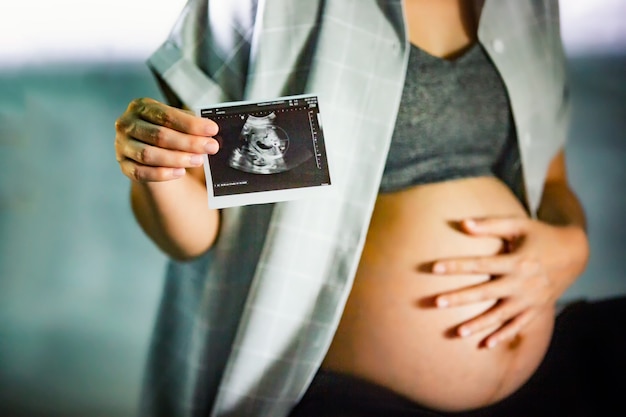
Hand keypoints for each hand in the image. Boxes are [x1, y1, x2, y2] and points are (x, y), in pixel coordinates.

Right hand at [114, 98, 218, 181]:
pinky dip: (162, 174)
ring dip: (177, 159)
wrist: (148, 151)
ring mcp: (122, 146)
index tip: (212, 129)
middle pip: (159, 135)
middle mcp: (127, 124)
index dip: (190, 124)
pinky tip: (180, 172)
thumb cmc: (165, 132)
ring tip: (199, 160)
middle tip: (211, 147)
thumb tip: (211, 131)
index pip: (166, 115)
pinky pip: (141, 172)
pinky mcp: (123, 166)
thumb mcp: (175, 122)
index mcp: (140, 107)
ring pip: (149, 155)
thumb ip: (189, 124)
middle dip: (188, 142)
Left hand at [432, 216, 588, 348]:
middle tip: (437, 302)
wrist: (574, 253)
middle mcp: (523, 283)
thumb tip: (463, 223)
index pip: (481, 265)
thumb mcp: (519, 225)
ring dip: (479, 325)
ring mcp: (530, 299)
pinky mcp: (536, 309)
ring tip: (458, 332)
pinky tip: (485, 345)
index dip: (457, 266)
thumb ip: (491, 225)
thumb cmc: (541, 235)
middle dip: (460, 298)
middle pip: (486, 293)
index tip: (435, 268)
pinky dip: (503, 337)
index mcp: (517, 261)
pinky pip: (518, 326)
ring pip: (501, 315)